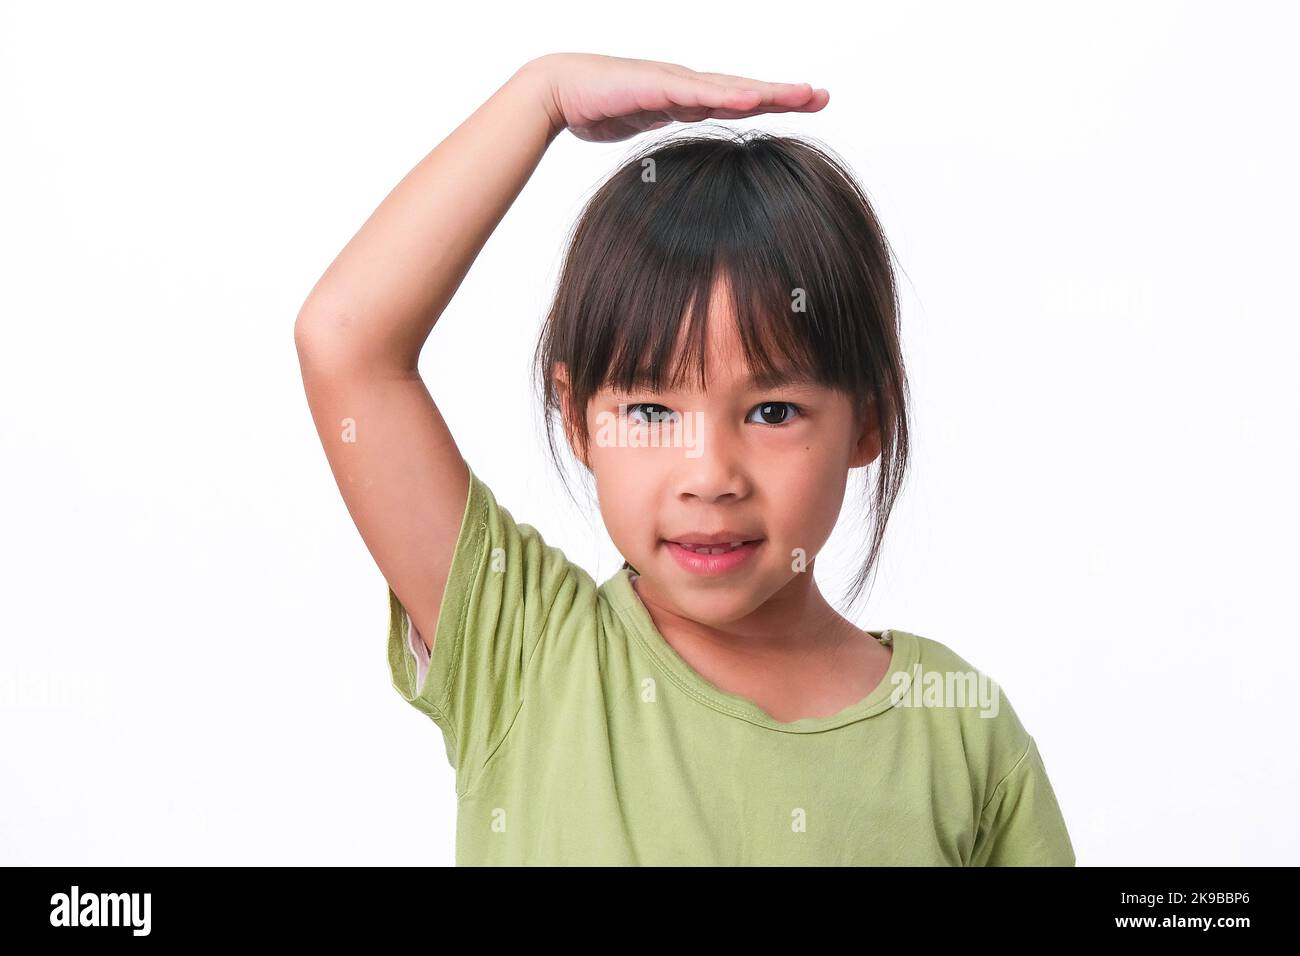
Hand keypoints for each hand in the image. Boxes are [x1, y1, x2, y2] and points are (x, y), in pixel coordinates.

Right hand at [522, 53, 828, 142]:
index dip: (773, 101)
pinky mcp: (656, 84)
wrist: (557, 91)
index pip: (738, 100)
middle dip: (784, 93)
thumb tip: (688, 156)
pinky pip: (698, 92)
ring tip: (801, 94)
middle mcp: (687, 85)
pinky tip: (751, 98)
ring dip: (767, 91)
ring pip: (730, 88)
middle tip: (822, 96)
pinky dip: (726, 95)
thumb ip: (668, 133)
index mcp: (687, 97)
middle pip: (745, 90)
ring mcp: (673, 82)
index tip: (807, 104)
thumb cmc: (596, 108)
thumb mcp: (644, 128)